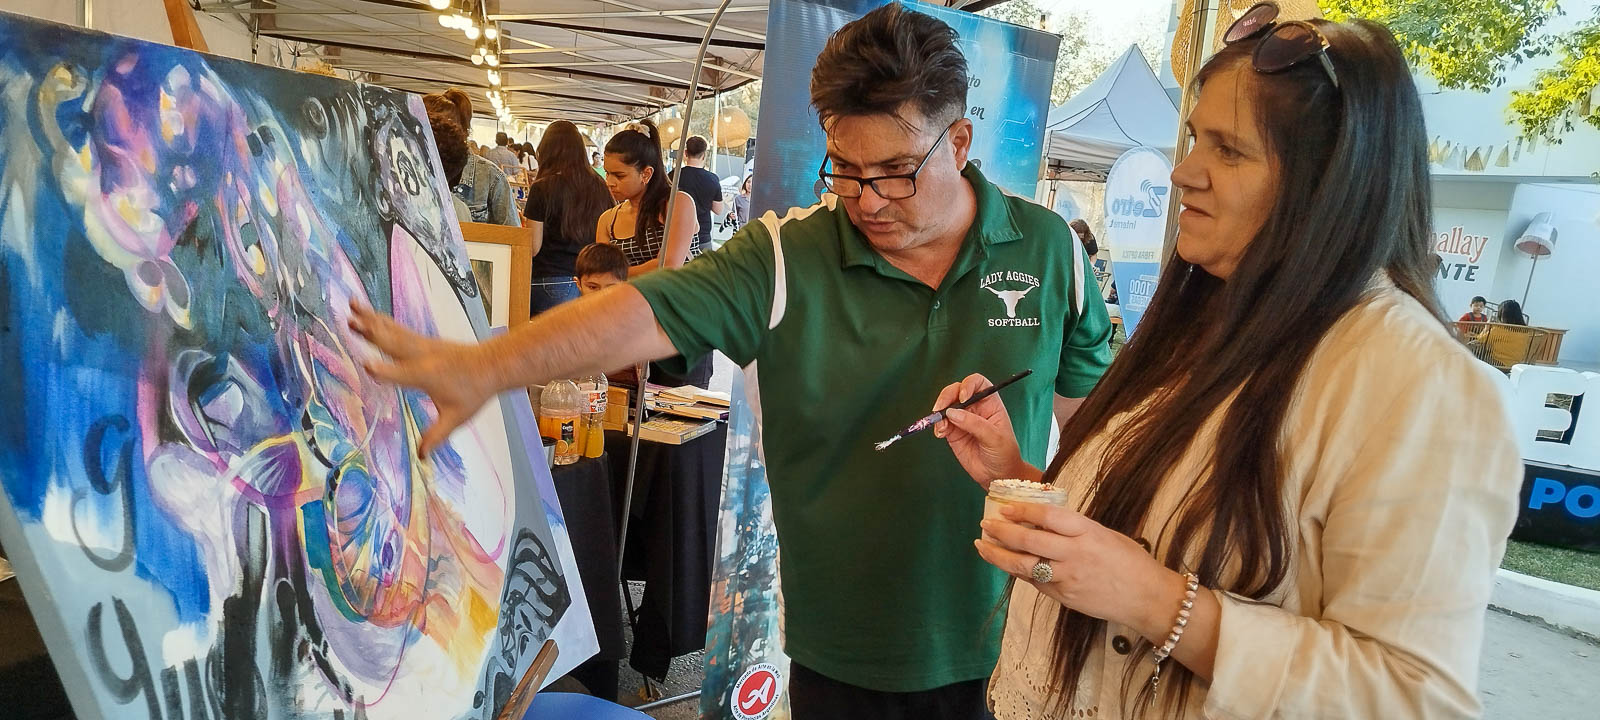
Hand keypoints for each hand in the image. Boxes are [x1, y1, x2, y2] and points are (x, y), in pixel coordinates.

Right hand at [348, 302, 496, 457]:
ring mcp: (423, 345)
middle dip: (370, 333)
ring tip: (353, 305)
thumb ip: (437, 435)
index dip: (385, 372)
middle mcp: (422, 356)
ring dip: (372, 318)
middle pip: (392, 343)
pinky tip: (371, 314)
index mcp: (426, 375)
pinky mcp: (424, 341)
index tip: (366, 365)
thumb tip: (422, 457)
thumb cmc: (475, 391)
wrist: (493, 365)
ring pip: (393, 330)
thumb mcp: (457, 417)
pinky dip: (383, 321)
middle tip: (349, 322)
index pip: (401, 374)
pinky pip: (399, 329)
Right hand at [931, 373, 1032, 486]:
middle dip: (946, 397)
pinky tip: (940, 434)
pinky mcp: (952, 432)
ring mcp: (962, 419)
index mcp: (990, 402)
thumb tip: (952, 413)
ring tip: (941, 427)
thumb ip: (974, 424)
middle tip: (940, 409)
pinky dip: (936, 426)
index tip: (963, 397)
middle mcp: (975, 407)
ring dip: (939, 413)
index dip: (968, 385)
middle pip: (956, 391)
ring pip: (945, 406)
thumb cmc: (1004, 453)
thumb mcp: (995, 438)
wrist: (997, 475)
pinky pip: (940, 423)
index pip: (977, 383)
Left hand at [976, 502, 1185, 640]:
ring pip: (1024, 566)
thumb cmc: (1130, 561)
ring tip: (982, 546)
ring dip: (998, 556)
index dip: (1023, 511)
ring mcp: (1068, 578)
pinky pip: (1035, 582)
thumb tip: (1043, 521)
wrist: (1147, 598)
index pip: (1048, 517)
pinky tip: (1004, 564)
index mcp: (1087, 533)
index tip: (1005, 507)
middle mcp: (1075, 554)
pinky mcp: (1064, 597)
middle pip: (1029, 542)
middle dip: (1002, 532)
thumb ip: (1075, 529)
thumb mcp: (1105, 534)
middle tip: (985, 525)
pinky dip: (1017, 572)